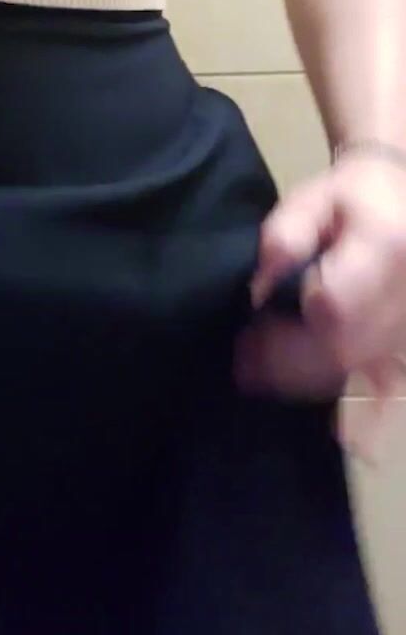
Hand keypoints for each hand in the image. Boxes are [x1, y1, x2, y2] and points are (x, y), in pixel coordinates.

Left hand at [233, 152, 405, 457]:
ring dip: (311, 385)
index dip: (288, 333)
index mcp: (382, 248)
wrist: (401, 196)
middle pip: (346, 350)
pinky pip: (388, 386)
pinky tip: (342, 437)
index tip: (248, 336)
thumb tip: (261, 288)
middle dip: (289, 367)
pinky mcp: (405, 348)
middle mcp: (404, 295)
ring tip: (264, 379)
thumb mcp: (308, 201)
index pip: (334, 308)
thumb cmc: (347, 199)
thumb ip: (283, 238)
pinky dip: (365, 414)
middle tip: (244, 368)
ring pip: (366, 374)